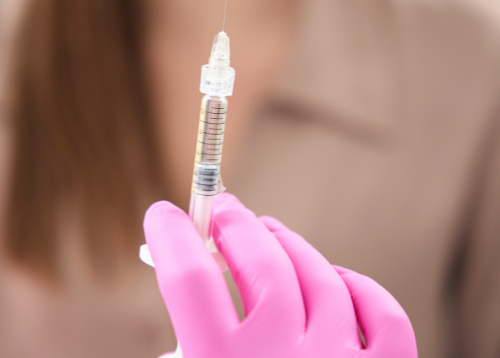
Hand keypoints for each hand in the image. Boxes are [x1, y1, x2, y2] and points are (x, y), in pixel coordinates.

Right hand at [144, 193, 416, 357]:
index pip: (188, 278)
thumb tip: (182, 272)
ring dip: (286, 244)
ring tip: (268, 233)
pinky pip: (382, 312)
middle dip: (233, 222)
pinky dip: (357, 285)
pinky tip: (334, 278)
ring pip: (317, 273)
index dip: (170, 234)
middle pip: (258, 260)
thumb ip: (186, 337)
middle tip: (223, 208)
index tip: (163, 213)